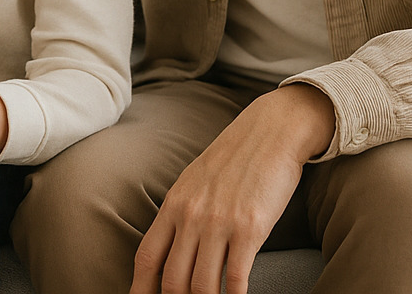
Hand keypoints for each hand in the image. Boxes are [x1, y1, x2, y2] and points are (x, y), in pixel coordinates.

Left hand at [130, 84, 334, 293]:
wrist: (270, 132)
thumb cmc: (234, 160)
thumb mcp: (194, 183)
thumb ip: (181, 214)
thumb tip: (171, 248)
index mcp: (174, 205)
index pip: (147, 257)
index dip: (141, 288)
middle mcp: (191, 216)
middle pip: (173, 279)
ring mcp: (219, 223)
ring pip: (202, 285)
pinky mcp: (250, 229)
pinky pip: (236, 279)